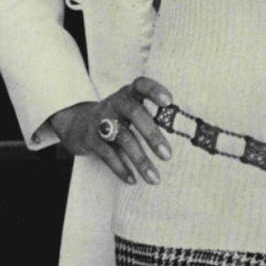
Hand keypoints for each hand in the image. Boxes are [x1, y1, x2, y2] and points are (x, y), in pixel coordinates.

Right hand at [49, 76, 172, 184]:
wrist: (78, 124)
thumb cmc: (118, 118)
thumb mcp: (132, 109)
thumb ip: (152, 116)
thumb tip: (186, 135)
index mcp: (129, 94)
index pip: (141, 85)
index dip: (154, 91)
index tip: (169, 101)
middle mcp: (114, 103)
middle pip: (134, 113)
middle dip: (152, 135)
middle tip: (168, 156)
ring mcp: (100, 120)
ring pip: (123, 138)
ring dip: (140, 160)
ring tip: (155, 178)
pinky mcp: (90, 138)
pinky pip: (107, 154)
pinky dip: (121, 168)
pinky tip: (133, 180)